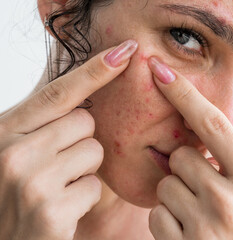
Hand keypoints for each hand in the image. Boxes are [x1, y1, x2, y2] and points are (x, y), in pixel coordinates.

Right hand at [0, 40, 136, 239]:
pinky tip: (61, 210)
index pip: (58, 93)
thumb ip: (44, 125)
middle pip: (85, 122)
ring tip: (57, 188)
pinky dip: (84, 197)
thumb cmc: (16, 194)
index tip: (124, 51)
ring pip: (94, 152)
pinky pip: (95, 186)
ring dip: (84, 171)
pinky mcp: (51, 212)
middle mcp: (12, 152)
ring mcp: (31, 182)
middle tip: (57, 167)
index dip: (94, 70)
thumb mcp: (18, 151)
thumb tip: (87, 101)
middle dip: (81, 142)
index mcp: (4, 132)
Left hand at [147, 57, 232, 239]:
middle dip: (191, 164)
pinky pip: (158, 212)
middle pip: (184, 155)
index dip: (185, 95)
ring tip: (203, 211)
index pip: (214, 126)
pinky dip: (169, 217)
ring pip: (168, 183)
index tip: (162, 72)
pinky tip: (190, 229)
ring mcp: (200, 224)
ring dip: (181, 191)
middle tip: (209, 184)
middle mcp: (226, 200)